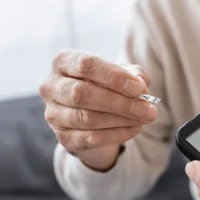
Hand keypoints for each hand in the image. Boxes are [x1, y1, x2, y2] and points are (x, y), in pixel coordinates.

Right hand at [39, 50, 156, 170]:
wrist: (95, 115)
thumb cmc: (108, 86)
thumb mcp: (122, 74)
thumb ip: (134, 75)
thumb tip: (140, 87)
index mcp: (64, 61)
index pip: (85, 64)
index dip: (113, 76)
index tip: (138, 88)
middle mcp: (52, 86)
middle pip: (81, 93)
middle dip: (119, 102)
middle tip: (147, 109)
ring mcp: (54, 114)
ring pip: (86, 118)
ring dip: (121, 120)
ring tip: (144, 119)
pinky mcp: (63, 137)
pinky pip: (90, 138)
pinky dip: (116, 135)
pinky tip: (134, 129)